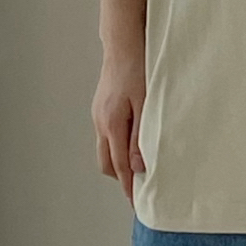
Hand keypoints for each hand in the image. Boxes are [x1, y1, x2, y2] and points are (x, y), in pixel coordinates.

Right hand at [93, 47, 146, 205]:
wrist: (123, 42)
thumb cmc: (139, 68)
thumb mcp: (147, 103)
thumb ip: (142, 136)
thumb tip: (138, 167)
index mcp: (112, 124)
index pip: (119, 166)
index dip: (129, 187)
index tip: (138, 203)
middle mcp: (100, 122)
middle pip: (106, 163)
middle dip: (122, 178)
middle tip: (141, 187)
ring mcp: (98, 115)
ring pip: (105, 150)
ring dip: (119, 162)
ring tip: (140, 167)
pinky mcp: (101, 108)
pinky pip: (107, 136)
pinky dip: (117, 146)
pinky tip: (133, 142)